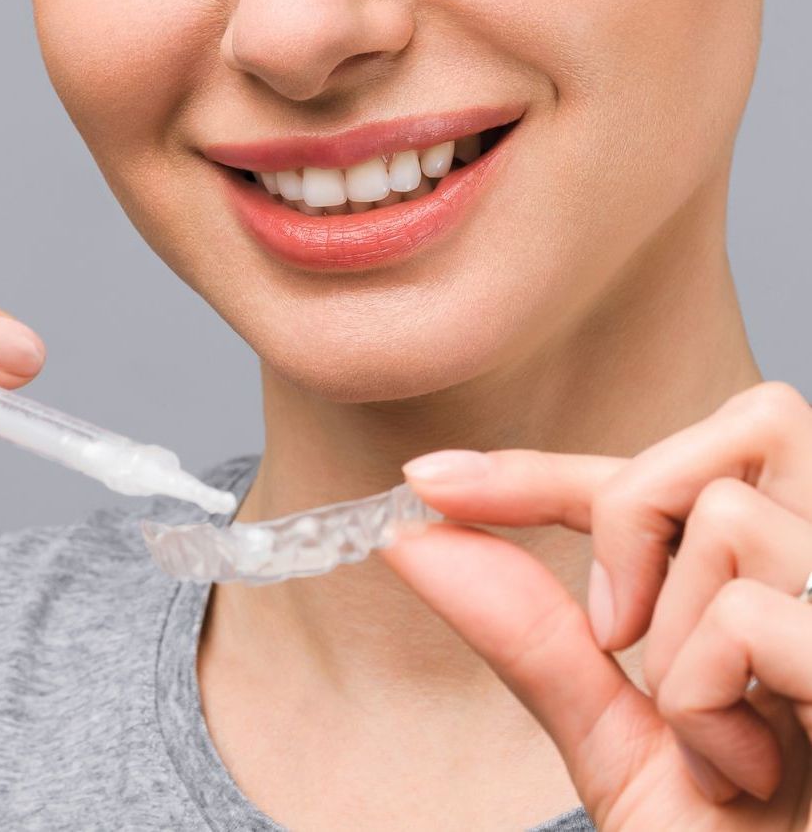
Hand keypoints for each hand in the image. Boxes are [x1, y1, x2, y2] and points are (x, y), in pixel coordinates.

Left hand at [384, 382, 811, 829]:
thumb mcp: (619, 738)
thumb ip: (535, 634)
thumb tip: (418, 540)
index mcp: (791, 581)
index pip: (665, 474)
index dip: (540, 469)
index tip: (429, 482)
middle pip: (745, 423)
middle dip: (637, 516)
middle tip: (620, 634)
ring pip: (728, 520)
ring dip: (675, 649)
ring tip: (716, 745)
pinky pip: (744, 617)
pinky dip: (702, 704)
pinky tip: (746, 769)